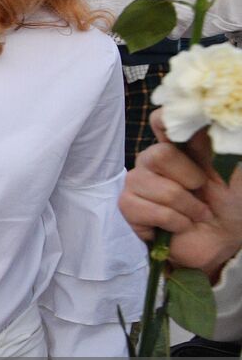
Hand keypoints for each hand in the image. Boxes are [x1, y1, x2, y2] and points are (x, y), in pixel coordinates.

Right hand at [120, 110, 241, 280]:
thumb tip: (208, 118)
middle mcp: (155, 159)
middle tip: (203, 193)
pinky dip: (171, 221)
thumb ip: (218, 143)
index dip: (167, 121)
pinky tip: (179, 226)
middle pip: (157, 155)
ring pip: (151, 185)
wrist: (224, 241)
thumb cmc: (234, 203)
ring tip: (195, 215)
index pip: (162, 120)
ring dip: (184, 206)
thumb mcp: (235, 169)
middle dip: (188, 179)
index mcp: (182, 145)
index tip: (185, 135)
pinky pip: (142, 208)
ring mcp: (138, 183)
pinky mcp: (129, 207)